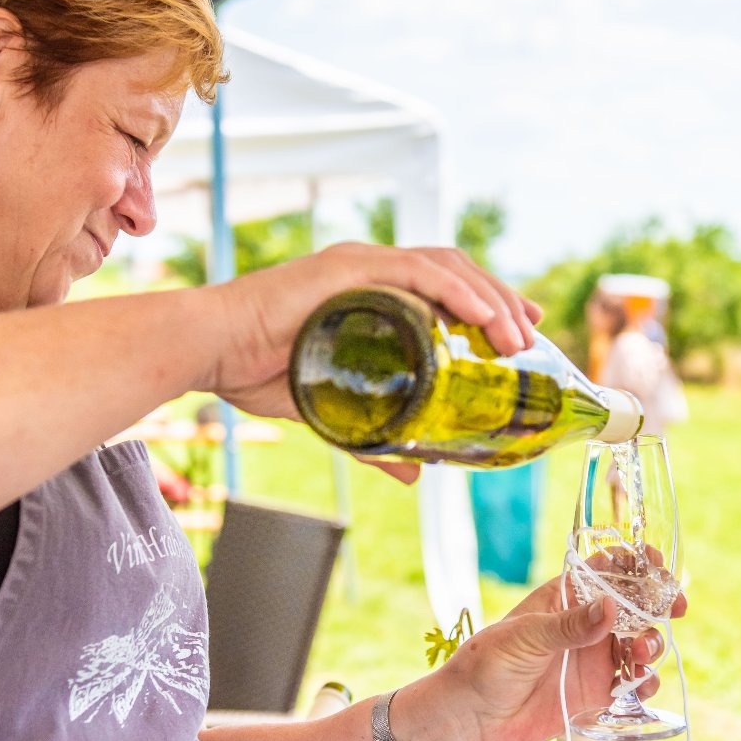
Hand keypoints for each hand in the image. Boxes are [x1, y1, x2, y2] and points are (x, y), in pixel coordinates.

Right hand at [198, 242, 541, 424]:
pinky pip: (416, 272)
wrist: (208, 353)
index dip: (488, 304)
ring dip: (489, 298)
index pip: (445, 286)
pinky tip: (482, 312)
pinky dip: (455, 290)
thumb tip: (415, 475)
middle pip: (456, 272)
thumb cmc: (255, 373)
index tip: (519, 333)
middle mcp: (371, 270)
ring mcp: (361, 265)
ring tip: (517, 335)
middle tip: (531, 333)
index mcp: (370, 292)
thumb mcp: (332, 411)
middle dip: (501, 299)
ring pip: (445, 268)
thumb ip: (374, 440)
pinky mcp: (348, 269)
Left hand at [393, 574, 685, 740]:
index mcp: (566, 597)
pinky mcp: (599, 692)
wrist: (474, 719)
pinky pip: (634, 683)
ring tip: (640, 654)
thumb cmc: (487, 665)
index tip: (659, 567)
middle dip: (659, 604)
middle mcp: (587, 625)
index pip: (609, 570)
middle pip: (636, 606)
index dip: (638, 564)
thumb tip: (612, 606)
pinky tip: (640, 685)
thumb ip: (570, 626)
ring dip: (651, 644)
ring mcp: (595, 658)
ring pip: (641, 643)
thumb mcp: (526, 637)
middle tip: (675, 608)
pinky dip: (645, 682)